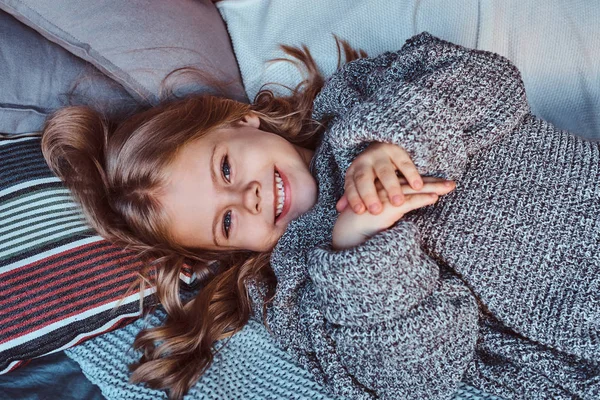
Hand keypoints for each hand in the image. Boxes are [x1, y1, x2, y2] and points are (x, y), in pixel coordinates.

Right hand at [332, 178, 454, 249]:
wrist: (346, 233)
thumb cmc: (359, 227)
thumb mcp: (377, 215)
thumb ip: (389, 210)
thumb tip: (403, 211)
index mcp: (381, 189)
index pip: (406, 183)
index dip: (424, 182)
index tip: (440, 183)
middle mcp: (384, 189)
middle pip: (412, 184)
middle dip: (434, 182)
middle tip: (452, 183)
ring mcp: (386, 197)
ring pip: (413, 190)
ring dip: (434, 188)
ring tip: (450, 187)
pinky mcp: (387, 208)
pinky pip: (408, 202)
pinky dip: (422, 199)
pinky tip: (435, 198)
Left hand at [336, 142, 423, 214]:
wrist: (380, 146)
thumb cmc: (370, 173)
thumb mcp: (358, 182)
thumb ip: (351, 195)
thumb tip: (339, 209)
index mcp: (353, 172)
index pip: (351, 186)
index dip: (354, 199)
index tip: (360, 211)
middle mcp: (364, 162)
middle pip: (364, 179)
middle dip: (369, 195)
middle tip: (377, 211)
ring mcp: (380, 155)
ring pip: (385, 171)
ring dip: (391, 187)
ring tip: (398, 202)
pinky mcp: (396, 150)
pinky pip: (404, 162)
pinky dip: (411, 174)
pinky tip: (417, 186)